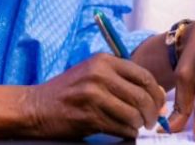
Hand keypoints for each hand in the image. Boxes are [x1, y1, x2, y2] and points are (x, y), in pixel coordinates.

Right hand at [27, 53, 165, 138]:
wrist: (36, 106)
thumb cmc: (67, 91)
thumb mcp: (92, 73)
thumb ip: (120, 78)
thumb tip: (156, 93)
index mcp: (103, 60)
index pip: (144, 76)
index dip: (156, 94)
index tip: (157, 104)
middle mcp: (99, 74)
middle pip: (142, 96)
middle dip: (151, 113)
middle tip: (149, 121)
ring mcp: (93, 95)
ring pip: (134, 115)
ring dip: (138, 126)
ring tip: (133, 127)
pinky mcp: (89, 116)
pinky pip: (121, 129)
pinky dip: (127, 133)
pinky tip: (121, 131)